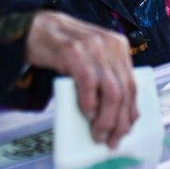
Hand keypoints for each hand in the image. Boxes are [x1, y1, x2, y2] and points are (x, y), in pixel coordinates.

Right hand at [25, 11, 136, 148]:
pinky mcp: (73, 50)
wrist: (36, 28)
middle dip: (119, 121)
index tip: (125, 131)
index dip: (130, 112)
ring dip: (105, 119)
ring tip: (98, 134)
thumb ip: (104, 78)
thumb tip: (115, 115)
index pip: (132, 85)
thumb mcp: (91, 59)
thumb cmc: (63, 48)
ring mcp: (92, 46)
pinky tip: (87, 114)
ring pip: (111, 91)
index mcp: (118, 47)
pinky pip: (88, 82)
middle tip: (110, 140)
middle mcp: (110, 44)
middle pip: (124, 91)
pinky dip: (89, 102)